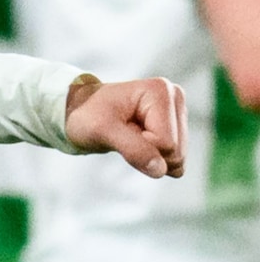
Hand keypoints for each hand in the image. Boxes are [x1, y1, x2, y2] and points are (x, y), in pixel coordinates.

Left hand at [64, 76, 185, 178]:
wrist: (82, 113)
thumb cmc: (88, 116)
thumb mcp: (101, 131)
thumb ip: (132, 149)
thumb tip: (161, 170)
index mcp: (160, 91)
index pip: (165, 142)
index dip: (140, 145)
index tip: (121, 129)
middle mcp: (175, 98)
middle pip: (176, 151)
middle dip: (147, 152)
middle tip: (125, 133)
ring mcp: (178, 113)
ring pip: (177, 158)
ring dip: (150, 155)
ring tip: (130, 135)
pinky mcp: (178, 128)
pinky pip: (175, 161)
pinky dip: (154, 158)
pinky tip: (140, 140)